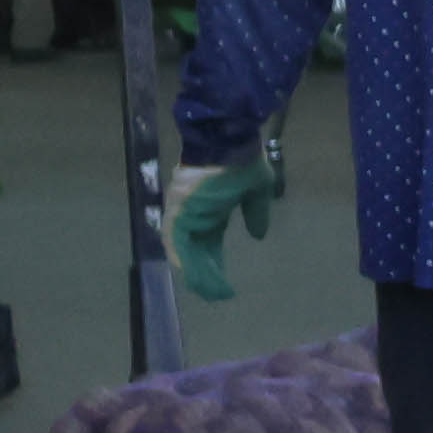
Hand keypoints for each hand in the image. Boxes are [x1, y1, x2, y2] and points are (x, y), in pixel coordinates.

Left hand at [167, 150, 276, 300]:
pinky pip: (175, 238)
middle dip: (205, 273)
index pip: (210, 242)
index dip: (216, 262)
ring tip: (208, 291)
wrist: (227, 137)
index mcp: (214, 208)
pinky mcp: (177, 207)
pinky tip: (191, 274)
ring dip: (195, 270)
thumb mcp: (258, 190)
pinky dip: (181, 256)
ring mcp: (184, 211)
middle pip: (197, 249)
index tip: (224, 282)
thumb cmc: (243, 159)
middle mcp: (195, 213)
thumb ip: (256, 213)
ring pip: (185, 247)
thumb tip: (258, 235)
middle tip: (215, 294)